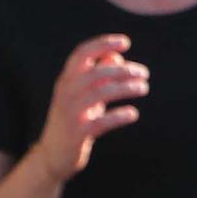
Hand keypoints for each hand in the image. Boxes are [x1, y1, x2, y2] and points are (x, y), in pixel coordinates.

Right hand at [36, 35, 146, 181]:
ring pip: (100, 93)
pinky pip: (101, 121)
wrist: (53, 155)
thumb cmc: (73, 120)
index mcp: (66, 80)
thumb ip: (97, 74)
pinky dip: (119, 116)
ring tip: (143, 88)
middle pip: (95, 72)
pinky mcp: (77, 134)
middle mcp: (66, 93)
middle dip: (123, 70)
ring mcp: (70, 114)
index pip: (81, 54)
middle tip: (143, 73)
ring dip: (125, 88)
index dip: (103, 44)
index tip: (126, 42)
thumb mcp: (82, 95)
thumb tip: (116, 57)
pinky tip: (133, 114)